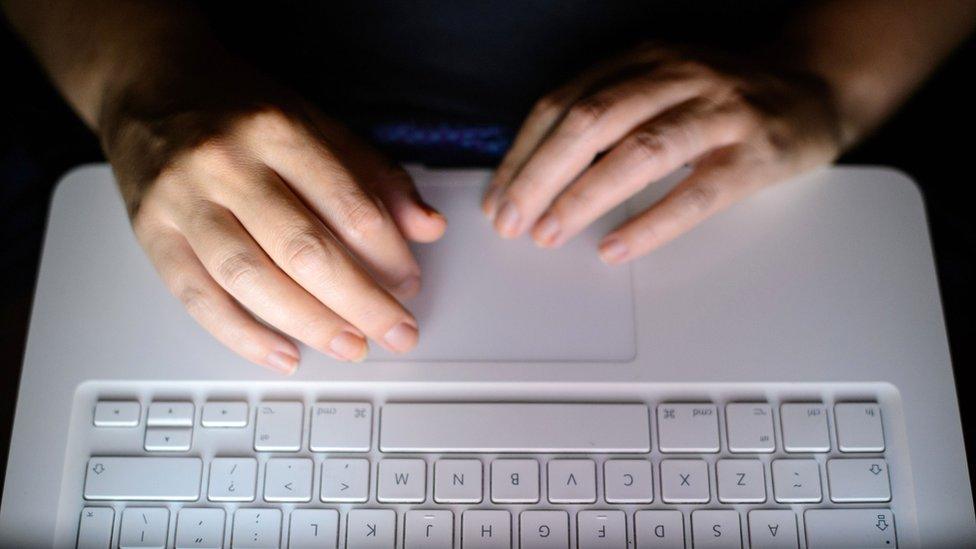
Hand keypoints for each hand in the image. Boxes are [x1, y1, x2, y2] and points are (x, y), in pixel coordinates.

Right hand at [103, 61, 445, 372]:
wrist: (148, 83)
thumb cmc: (239, 108)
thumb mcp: (316, 123)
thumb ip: (375, 175)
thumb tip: (428, 227)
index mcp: (278, 130)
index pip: (349, 205)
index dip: (389, 255)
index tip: (410, 284)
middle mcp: (227, 163)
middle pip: (304, 250)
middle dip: (360, 302)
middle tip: (396, 333)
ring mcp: (183, 200)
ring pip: (252, 278)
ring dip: (309, 324)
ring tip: (350, 346)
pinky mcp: (152, 233)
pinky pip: (197, 297)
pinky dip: (243, 335)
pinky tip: (283, 354)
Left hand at [483, 45, 842, 262]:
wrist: (816, 88)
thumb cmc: (722, 99)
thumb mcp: (659, 85)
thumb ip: (606, 112)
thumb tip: (535, 172)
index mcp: (642, 59)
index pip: (563, 103)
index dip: (523, 153)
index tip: (497, 198)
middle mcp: (677, 76)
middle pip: (590, 122)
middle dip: (540, 176)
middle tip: (511, 222)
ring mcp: (718, 112)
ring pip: (638, 151)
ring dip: (584, 196)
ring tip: (550, 234)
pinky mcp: (754, 154)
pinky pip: (695, 193)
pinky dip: (650, 223)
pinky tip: (615, 248)